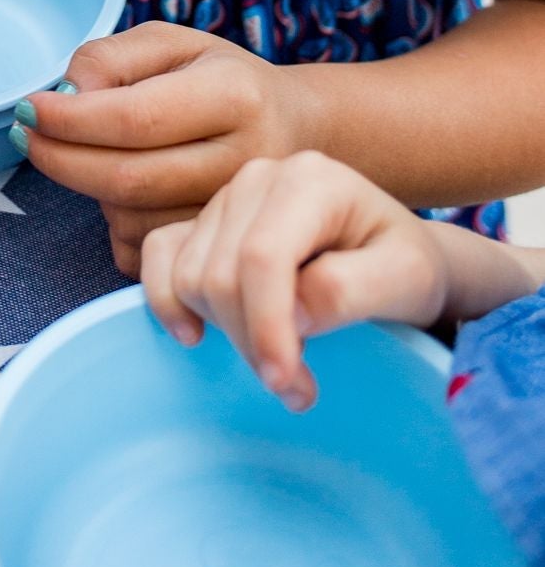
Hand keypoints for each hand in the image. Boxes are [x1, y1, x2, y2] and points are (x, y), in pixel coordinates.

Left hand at [18, 24, 318, 274]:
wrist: (297, 131)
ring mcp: (238, 218)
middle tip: (26, 136)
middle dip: (60, 158)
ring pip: (129, 219)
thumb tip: (65, 96)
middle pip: (128, 178)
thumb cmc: (220, 80)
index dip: (69, 119)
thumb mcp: (171, 43)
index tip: (29, 109)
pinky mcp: (219, 254)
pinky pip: (141, 253)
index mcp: (235, 95)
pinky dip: (113, 223)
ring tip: (87, 153)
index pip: (134, 118)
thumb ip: (110, 58)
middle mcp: (244, 161)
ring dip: (87, 188)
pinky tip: (119, 189)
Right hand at [139, 151, 448, 409]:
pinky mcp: (205, 220)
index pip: (262, 257)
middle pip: (222, 274)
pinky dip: (166, 299)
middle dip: (252, 341)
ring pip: (190, 276)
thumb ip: (351, 290)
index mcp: (309, 180)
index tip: (289, 386)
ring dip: (225, 333)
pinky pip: (158, 254)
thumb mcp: (408, 280)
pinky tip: (195, 335)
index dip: (267, 326)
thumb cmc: (407, 267)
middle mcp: (259, 177)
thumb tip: (294, 313)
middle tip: (298, 388)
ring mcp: (226, 197)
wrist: (397, 256)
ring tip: (279, 362)